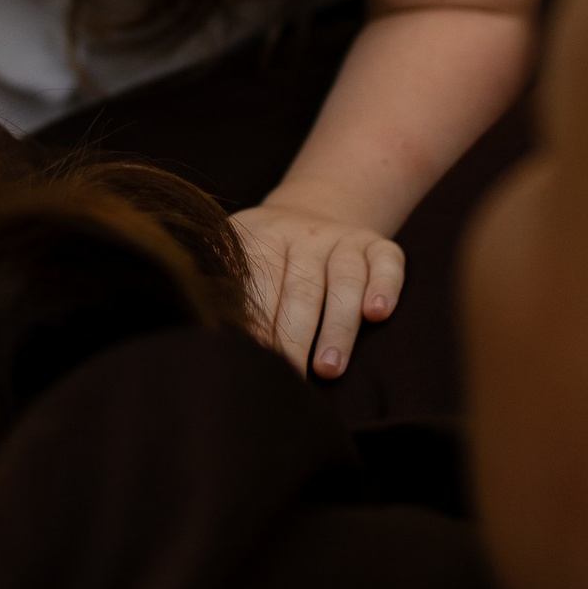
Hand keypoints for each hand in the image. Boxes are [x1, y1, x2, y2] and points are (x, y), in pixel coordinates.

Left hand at [229, 205, 402, 378]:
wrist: (312, 213)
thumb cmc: (268, 257)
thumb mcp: (238, 253)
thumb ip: (223, 282)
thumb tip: (201, 320)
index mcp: (263, 237)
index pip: (259, 282)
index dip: (256, 323)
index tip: (252, 359)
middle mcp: (305, 235)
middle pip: (301, 288)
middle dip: (294, 336)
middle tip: (290, 375)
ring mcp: (344, 238)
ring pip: (345, 279)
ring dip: (338, 326)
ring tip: (329, 368)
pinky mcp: (378, 244)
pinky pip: (386, 262)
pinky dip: (384, 286)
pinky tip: (378, 314)